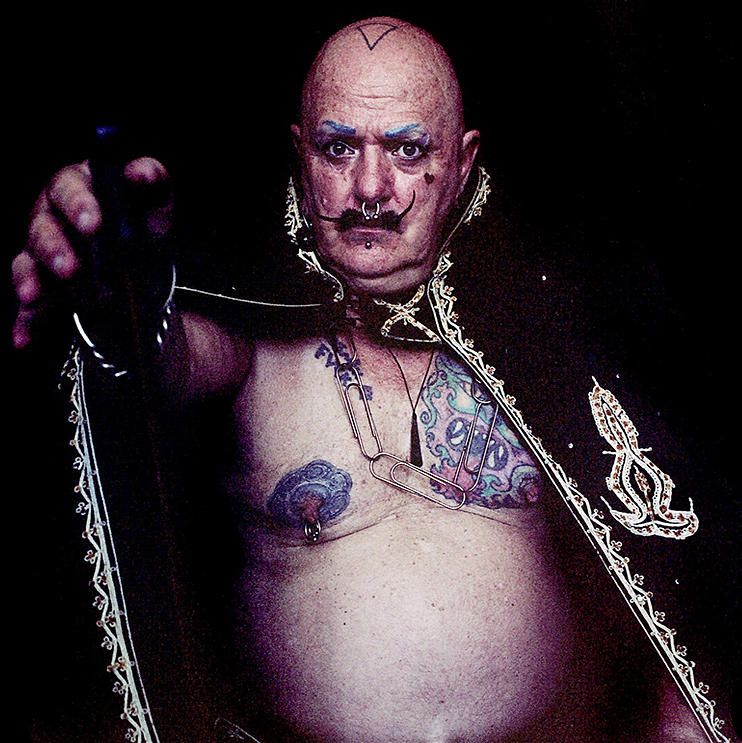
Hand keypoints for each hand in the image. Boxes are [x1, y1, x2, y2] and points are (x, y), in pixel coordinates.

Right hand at [12, 156, 172, 347]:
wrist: (140, 260)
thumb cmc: (142, 219)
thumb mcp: (155, 201)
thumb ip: (152, 181)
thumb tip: (142, 173)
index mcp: (76, 189)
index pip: (69, 187)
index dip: (79, 204)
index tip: (94, 222)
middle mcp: (50, 217)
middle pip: (42, 228)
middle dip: (55, 248)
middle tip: (72, 269)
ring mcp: (42, 254)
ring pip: (29, 263)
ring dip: (32, 280)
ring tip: (35, 297)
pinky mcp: (43, 287)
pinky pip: (28, 307)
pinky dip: (25, 323)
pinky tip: (22, 341)